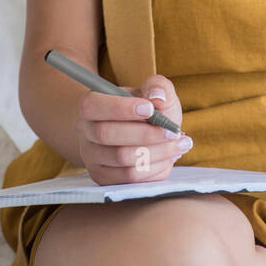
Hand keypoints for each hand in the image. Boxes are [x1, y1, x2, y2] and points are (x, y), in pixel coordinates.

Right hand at [74, 73, 192, 184]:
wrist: (139, 135)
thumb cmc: (147, 110)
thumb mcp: (154, 92)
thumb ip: (157, 86)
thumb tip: (157, 97)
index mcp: (91, 106)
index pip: (93, 106)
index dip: (120, 108)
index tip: (150, 108)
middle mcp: (85, 133)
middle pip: (106, 135)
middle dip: (145, 134)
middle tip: (173, 131)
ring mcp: (92, 158)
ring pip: (121, 159)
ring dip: (156, 152)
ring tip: (180, 143)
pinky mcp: (104, 179)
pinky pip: (129, 178)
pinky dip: (154, 168)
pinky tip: (170, 157)